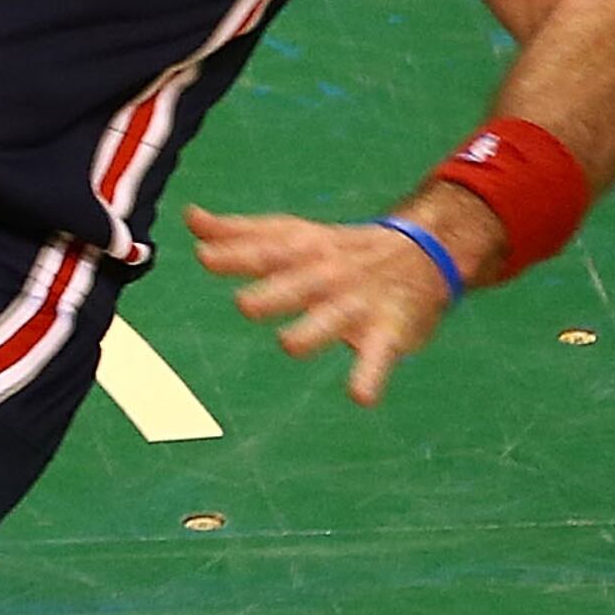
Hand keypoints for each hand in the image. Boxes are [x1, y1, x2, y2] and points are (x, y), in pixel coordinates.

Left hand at [184, 205, 461, 406]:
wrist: (423, 252)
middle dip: (272, 294)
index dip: (235, 254)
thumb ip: (240, 233)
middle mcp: (328, 275)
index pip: (266, 251)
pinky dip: (371, 376)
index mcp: (303, 251)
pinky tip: (360, 396)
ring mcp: (357, 304)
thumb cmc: (338, 250)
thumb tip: (191, 218)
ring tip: (290, 344)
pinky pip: (378, 356)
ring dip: (312, 332)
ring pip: (332, 320)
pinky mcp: (387, 332)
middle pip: (297, 284)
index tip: (204, 256)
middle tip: (245, 304)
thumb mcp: (294, 234)